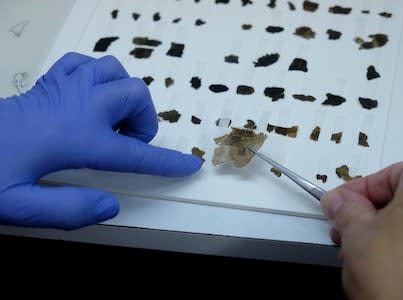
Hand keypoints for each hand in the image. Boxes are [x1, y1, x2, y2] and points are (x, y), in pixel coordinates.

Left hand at [0, 52, 201, 229]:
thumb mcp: (18, 208)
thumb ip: (68, 212)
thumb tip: (110, 206)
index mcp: (73, 139)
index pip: (133, 152)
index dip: (166, 162)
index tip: (188, 165)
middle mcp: (74, 106)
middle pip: (133, 95)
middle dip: (144, 121)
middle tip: (128, 143)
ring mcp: (61, 88)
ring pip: (113, 71)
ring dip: (124, 95)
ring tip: (112, 120)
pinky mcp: (47, 83)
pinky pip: (83, 64)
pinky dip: (96, 77)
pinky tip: (89, 98)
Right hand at [322, 161, 402, 299]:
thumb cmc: (398, 282)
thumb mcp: (354, 231)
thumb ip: (345, 208)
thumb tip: (341, 203)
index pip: (390, 173)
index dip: (359, 188)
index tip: (342, 201)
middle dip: (371, 209)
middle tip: (348, 222)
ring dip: (387, 228)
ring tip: (361, 246)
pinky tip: (384, 262)